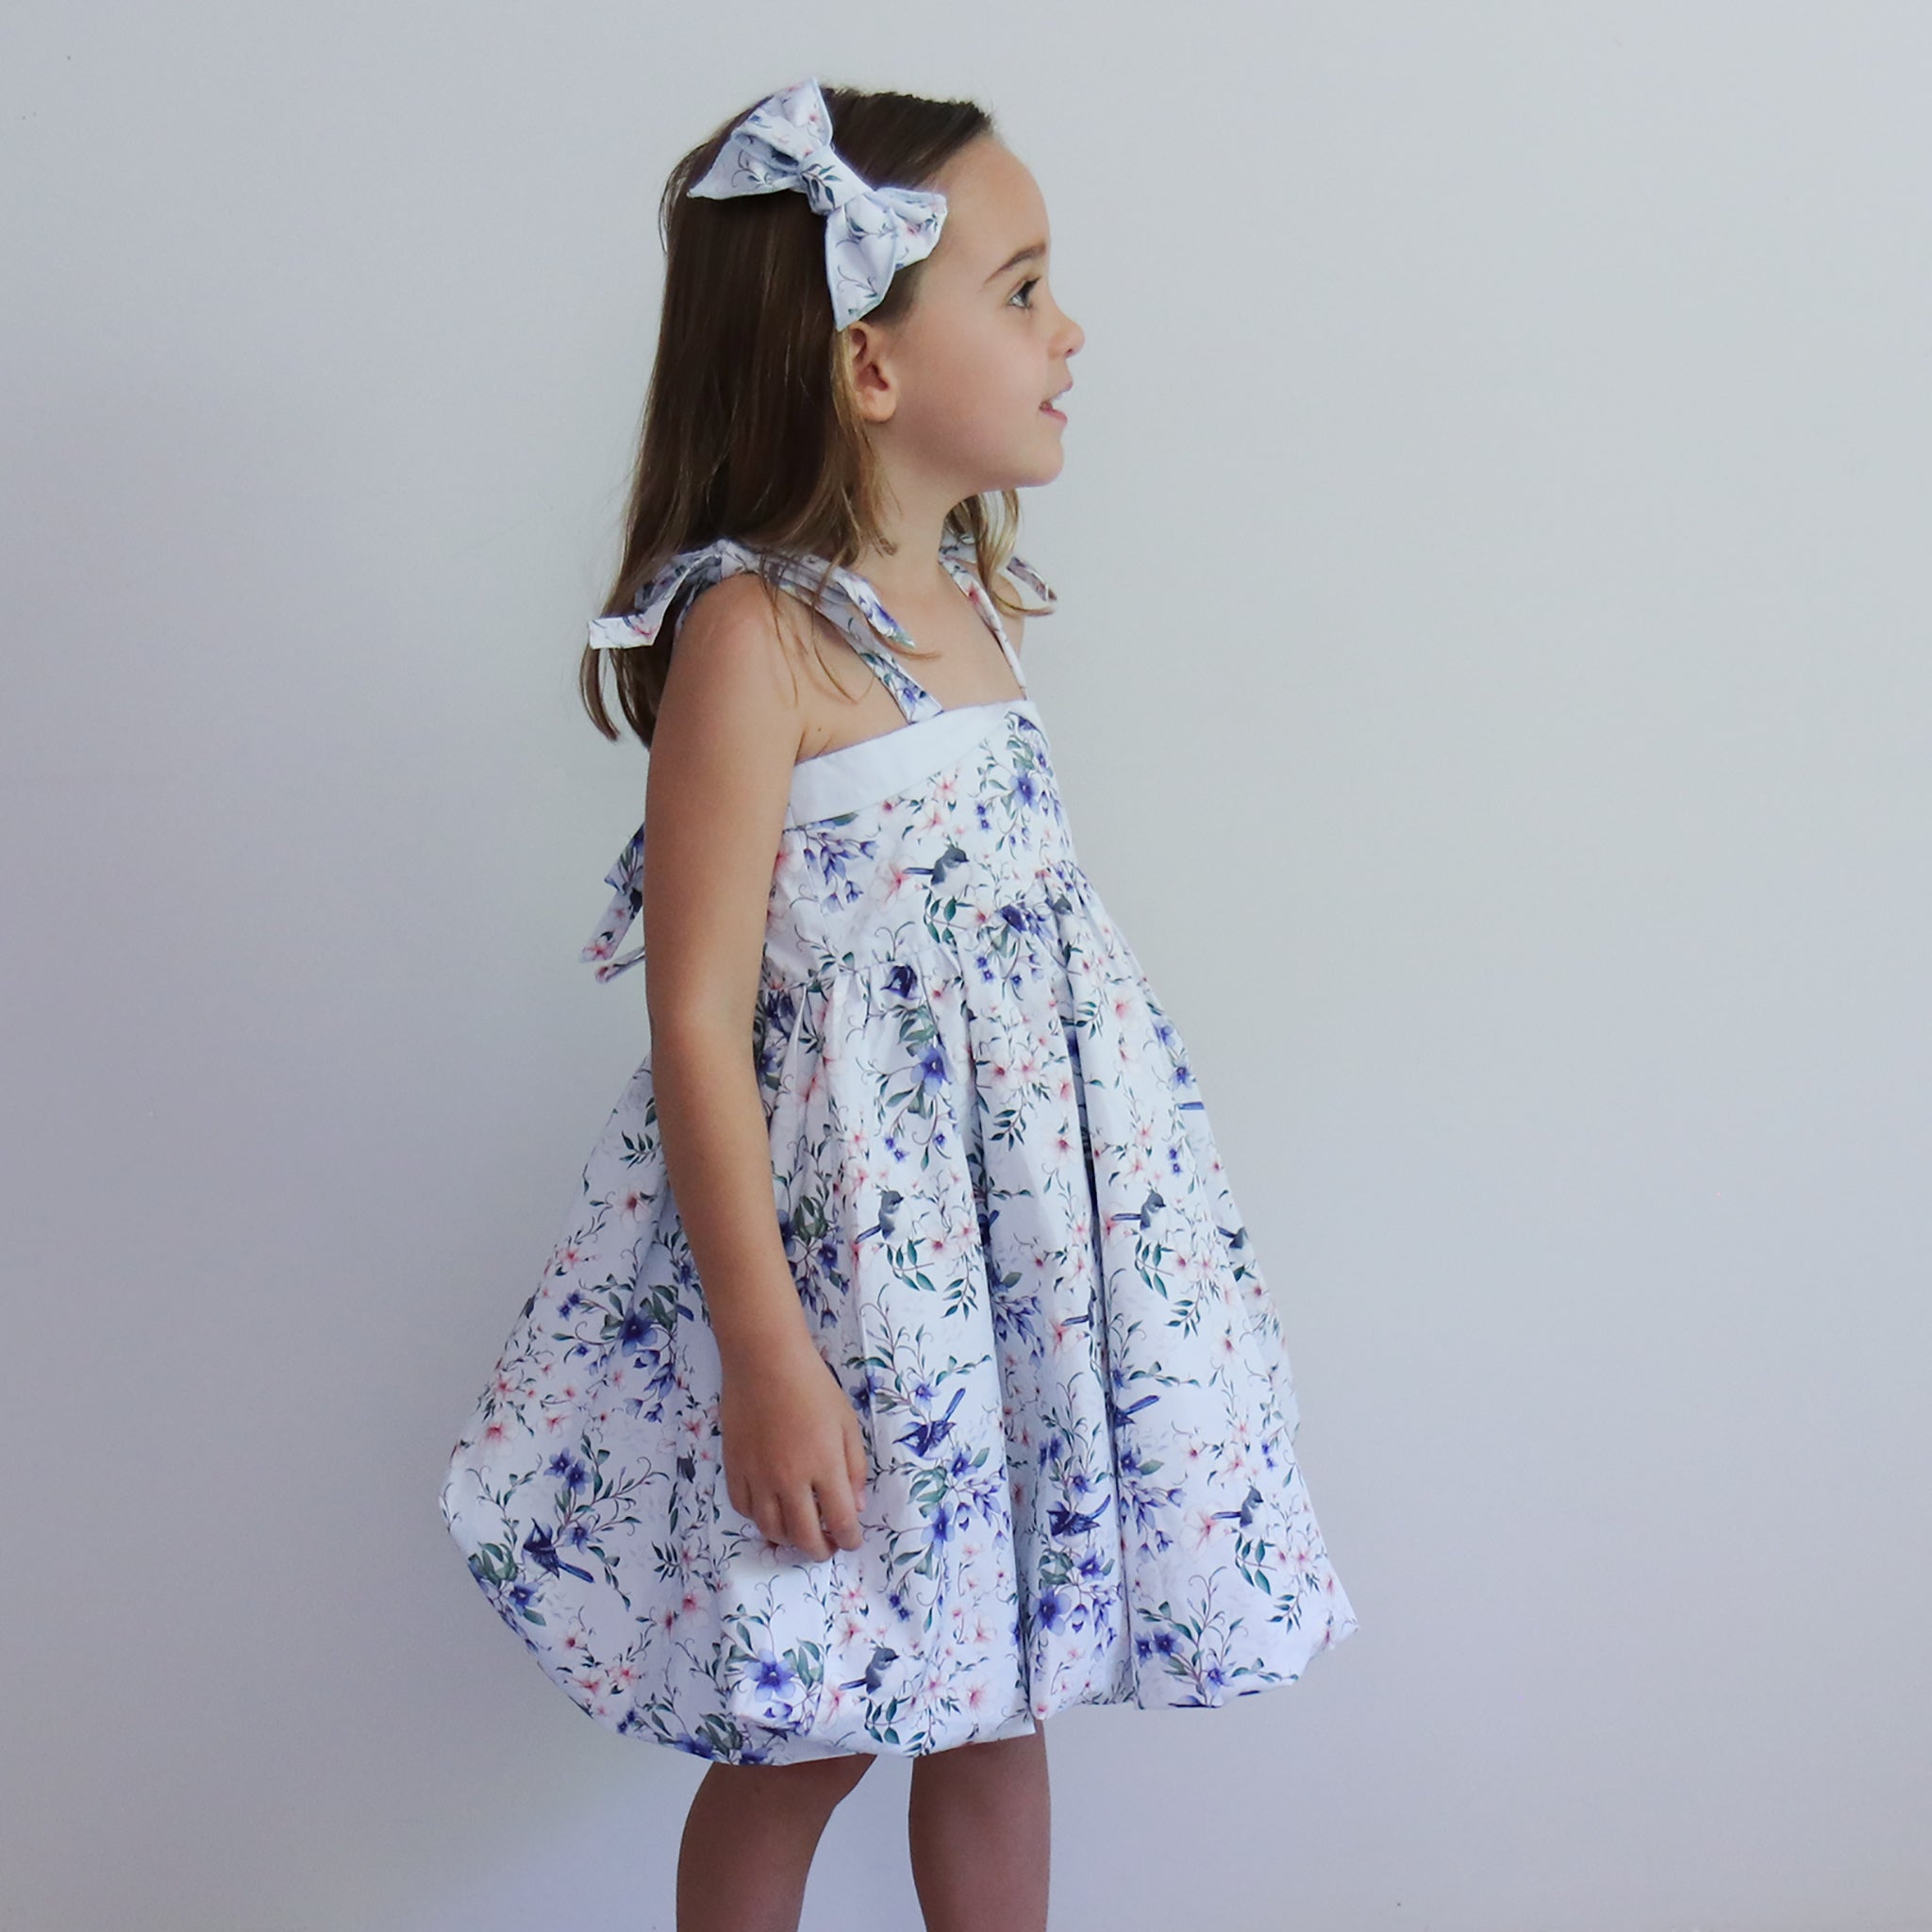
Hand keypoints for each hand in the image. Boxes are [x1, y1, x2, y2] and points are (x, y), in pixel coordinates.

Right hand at [719, 1334, 869, 1562]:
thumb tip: (855, 1507)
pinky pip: (743, 1509)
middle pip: (804, 1537)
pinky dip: (759, 1519)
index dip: (849, 1539)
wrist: (765, 1361)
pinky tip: (770, 1512)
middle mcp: (789, 1479)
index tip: (851, 1540)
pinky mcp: (734, 1468)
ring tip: (799, 1532)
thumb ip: (855, 1468)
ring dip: (788, 1539)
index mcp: (824, 1467)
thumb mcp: (847, 1423)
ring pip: (770, 1529)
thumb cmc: (813, 1387)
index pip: (841, 1521)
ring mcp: (758, 1476)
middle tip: (827, 1547)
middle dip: (820, 1550)